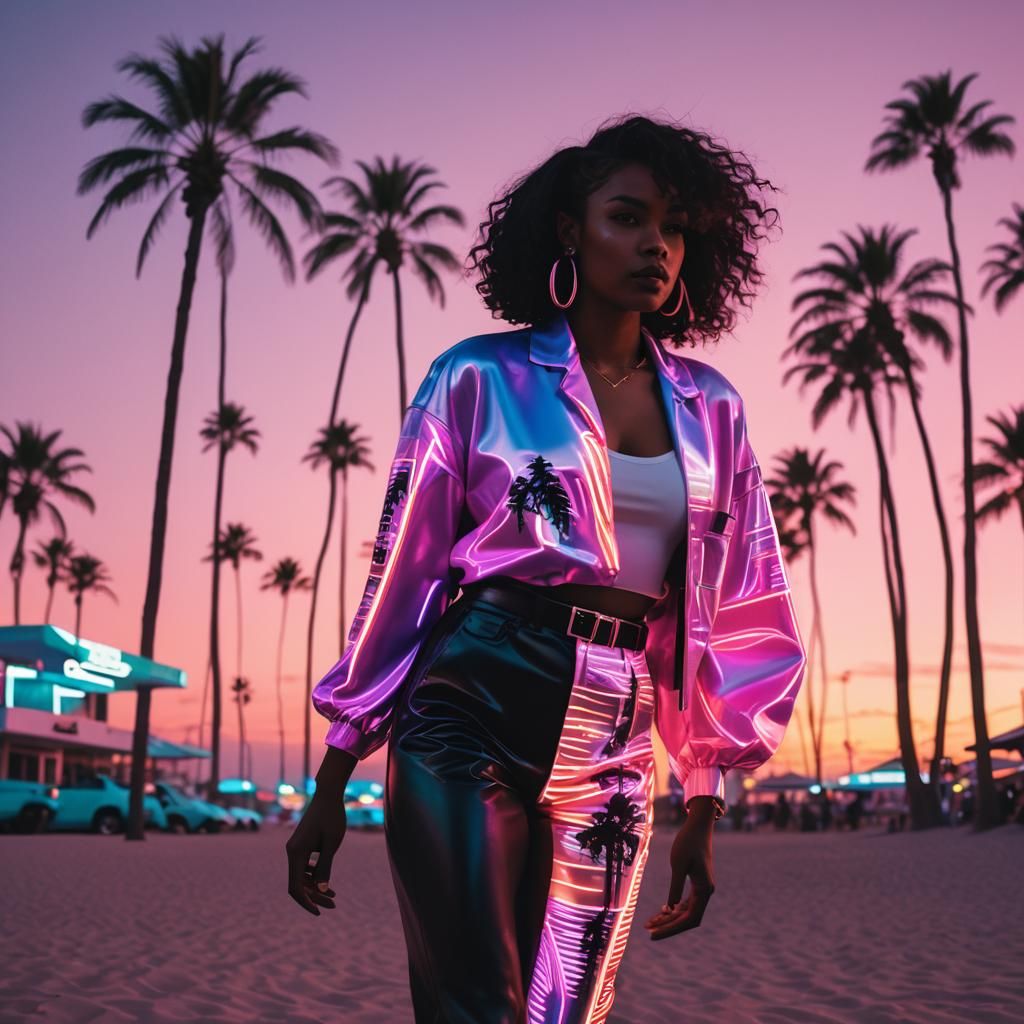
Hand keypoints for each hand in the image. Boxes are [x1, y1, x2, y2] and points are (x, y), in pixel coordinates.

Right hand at [285, 794, 346, 915]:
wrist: (329, 794)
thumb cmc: (332, 817)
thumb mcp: (332, 844)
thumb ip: (325, 867)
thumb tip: (321, 890)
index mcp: (296, 853)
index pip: (295, 887)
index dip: (306, 902)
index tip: (319, 912)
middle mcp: (292, 852)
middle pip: (298, 884)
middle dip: (314, 897)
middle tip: (333, 905)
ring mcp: (296, 848)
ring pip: (301, 876)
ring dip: (315, 887)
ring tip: (333, 895)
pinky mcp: (302, 845)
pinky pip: (304, 867)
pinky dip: (314, 876)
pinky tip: (325, 881)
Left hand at [643, 801, 715, 939]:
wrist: (698, 826)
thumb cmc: (688, 842)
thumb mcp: (679, 864)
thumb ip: (675, 886)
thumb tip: (670, 908)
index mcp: (704, 890)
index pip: (689, 919)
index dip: (672, 929)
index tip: (655, 934)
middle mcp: (705, 892)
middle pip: (687, 918)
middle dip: (668, 925)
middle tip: (649, 931)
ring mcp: (701, 888)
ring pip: (685, 911)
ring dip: (669, 917)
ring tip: (650, 923)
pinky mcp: (696, 883)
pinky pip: (685, 902)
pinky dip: (673, 908)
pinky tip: (661, 911)